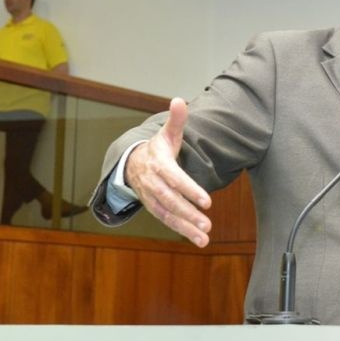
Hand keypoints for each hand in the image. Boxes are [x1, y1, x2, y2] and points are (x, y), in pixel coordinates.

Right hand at [125, 97, 212, 246]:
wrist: (132, 163)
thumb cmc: (157, 147)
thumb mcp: (167, 133)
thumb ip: (176, 120)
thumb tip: (179, 100)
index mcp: (158, 163)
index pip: (174, 178)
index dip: (190, 190)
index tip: (207, 201)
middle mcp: (152, 182)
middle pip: (170, 200)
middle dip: (188, 213)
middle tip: (207, 223)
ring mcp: (150, 197)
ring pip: (167, 214)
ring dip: (186, 227)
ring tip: (205, 237)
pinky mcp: (153, 207)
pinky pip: (167, 221)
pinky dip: (182, 230)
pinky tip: (199, 239)